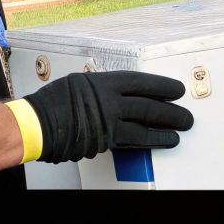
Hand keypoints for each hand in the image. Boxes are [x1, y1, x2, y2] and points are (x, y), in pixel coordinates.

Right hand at [21, 70, 193, 161]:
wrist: (37, 124)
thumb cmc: (54, 102)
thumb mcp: (82, 81)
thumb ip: (105, 88)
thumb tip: (122, 93)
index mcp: (104, 82)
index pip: (142, 82)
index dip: (163, 86)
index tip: (176, 90)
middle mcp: (109, 101)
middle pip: (149, 106)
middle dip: (171, 111)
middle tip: (185, 115)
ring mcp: (108, 122)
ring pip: (145, 126)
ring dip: (165, 129)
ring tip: (179, 131)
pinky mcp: (104, 141)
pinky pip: (132, 142)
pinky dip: (148, 142)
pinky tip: (159, 142)